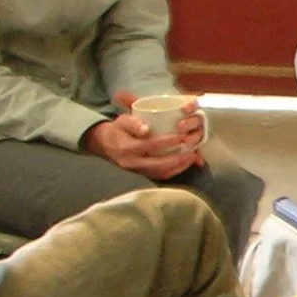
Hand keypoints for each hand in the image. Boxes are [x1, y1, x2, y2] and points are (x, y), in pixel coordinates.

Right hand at [82, 91, 199, 179]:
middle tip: (192, 152)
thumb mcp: (121, 121)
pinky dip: (174, 171)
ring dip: (179, 167)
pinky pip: (160, 176)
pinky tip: (185, 164)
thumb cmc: (117, 130)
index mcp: (126, 148)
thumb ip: (133, 123)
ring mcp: (137, 171)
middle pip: (158, 165)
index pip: (149, 146)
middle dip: (178, 159)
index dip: (166, 142)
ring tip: (193, 158)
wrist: (104, 144)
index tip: (181, 136)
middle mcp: (131, 163)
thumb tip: (146, 129)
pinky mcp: (142, 174)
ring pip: (161, 173)